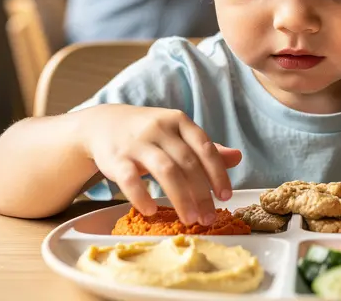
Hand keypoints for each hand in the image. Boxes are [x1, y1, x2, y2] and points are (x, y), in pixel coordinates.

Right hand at [82, 105, 241, 225]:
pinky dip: (142, 196)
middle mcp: (159, 129)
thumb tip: (238, 157)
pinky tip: (152, 211)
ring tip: (190, 219)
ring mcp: (137, 143)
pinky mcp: (115, 158)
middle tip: (209, 218)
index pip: (204, 147)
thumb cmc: (148, 134)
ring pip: (165, 170)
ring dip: (181, 198)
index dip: (218, 173)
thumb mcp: (177, 133)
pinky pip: (130, 179)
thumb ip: (204, 148)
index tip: (226, 197)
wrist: (103, 124)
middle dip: (202, 193)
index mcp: (179, 121)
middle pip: (187, 163)